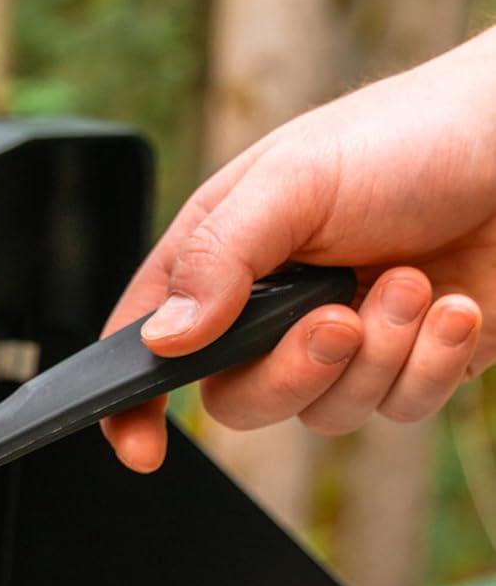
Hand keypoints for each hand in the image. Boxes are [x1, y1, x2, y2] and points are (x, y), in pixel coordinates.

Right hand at [103, 28, 495, 471]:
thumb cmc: (414, 135)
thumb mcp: (295, 180)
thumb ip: (218, 258)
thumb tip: (167, 339)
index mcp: (224, 263)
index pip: (148, 346)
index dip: (132, 404)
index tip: (143, 449)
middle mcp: (274, 313)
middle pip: (240, 401)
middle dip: (293, 373)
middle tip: (337, 320)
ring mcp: (344, 344)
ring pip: (325, 413)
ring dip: (379, 355)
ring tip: (414, 282)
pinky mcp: (410, 365)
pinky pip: (398, 409)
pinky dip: (431, 362)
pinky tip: (454, 307)